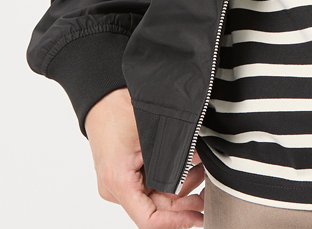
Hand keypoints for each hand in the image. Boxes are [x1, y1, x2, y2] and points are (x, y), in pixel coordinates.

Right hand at [85, 88, 205, 226]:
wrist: (103, 95)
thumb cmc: (120, 109)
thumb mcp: (151, 132)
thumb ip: (173, 155)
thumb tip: (199, 166)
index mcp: (119, 182)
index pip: (148, 219)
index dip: (176, 222)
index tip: (197, 217)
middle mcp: (115, 189)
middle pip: (156, 208)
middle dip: (184, 203)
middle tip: (208, 195)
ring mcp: (119, 183)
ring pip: (155, 196)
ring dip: (180, 188)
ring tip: (202, 172)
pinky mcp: (124, 175)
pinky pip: (150, 185)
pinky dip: (170, 178)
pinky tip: (189, 167)